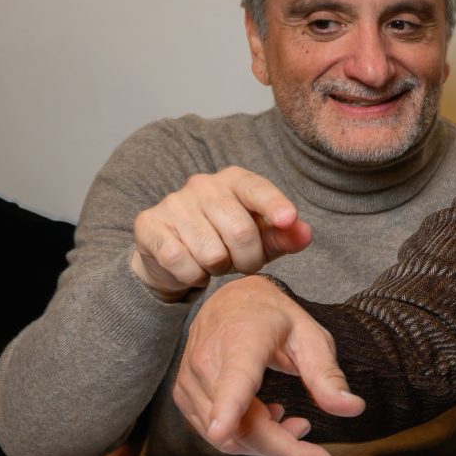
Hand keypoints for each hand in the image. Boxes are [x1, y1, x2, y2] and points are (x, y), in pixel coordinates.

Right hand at [129, 166, 313, 301]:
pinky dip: (193, 276)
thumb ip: (285, 237)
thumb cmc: (225, 242)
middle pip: (240, 231)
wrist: (172, 256)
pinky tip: (191, 267)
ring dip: (219, 269)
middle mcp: (203, 184)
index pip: (257, 188)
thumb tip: (305, 233)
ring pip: (212, 253)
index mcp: (234, 180)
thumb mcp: (261, 240)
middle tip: (240, 263)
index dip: (274, 205)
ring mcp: (173, 202)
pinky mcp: (149, 225)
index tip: (288, 218)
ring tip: (213, 262)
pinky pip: (182, 262)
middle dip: (248, 259)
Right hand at [172, 276, 365, 455]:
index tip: (222, 428)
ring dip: (267, 443)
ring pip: (227, 438)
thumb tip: (353, 408)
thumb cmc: (275, 318)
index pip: (234, 379)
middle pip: (239, 426)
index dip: (228, 406)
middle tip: (316, 449)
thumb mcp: (310, 337)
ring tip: (294, 421)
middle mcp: (207, 363)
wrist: (232, 300)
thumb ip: (328, 375)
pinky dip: (246, 436)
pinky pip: (215, 434)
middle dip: (282, 448)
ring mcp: (190, 382)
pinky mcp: (184, 396)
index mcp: (242, 343)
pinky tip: (266, 416)